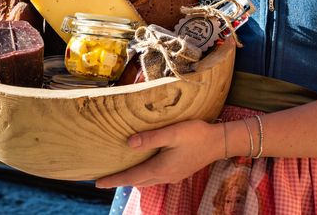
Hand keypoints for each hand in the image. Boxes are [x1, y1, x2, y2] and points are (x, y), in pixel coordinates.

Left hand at [96, 119, 223, 187]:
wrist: (219, 142)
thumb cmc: (196, 134)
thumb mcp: (172, 133)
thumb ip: (151, 138)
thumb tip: (129, 144)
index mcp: (161, 168)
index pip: (132, 176)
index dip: (114, 180)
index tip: (97, 183)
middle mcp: (165, 175)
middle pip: (137, 181)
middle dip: (120, 180)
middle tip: (104, 179)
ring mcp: (173, 175)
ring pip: (146, 181)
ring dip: (132, 179)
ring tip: (120, 174)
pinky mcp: (178, 172)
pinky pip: (155, 177)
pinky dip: (143, 175)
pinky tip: (142, 168)